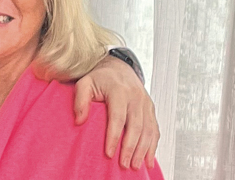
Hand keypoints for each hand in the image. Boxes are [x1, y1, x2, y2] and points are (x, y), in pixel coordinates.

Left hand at [74, 55, 158, 169]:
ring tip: (135, 166)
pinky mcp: (151, 109)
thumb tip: (79, 121)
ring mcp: (146, 103)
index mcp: (119, 91)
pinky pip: (155, 129)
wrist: (118, 67)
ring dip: (143, 150)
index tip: (109, 153)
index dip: (113, 137)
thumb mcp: (85, 83)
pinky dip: (153, 146)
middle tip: (124, 165)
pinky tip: (148, 160)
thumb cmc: (99, 78)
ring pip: (148, 130)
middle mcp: (136, 97)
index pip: (117, 117)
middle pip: (136, 126)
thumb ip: (80, 101)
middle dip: (130, 148)